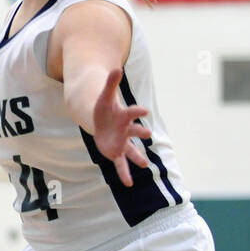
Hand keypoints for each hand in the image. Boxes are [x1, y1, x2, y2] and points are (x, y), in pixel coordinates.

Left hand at [91, 68, 151, 187]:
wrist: (101, 121)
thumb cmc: (104, 109)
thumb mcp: (104, 96)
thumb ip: (111, 83)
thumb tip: (115, 67)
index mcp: (124, 116)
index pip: (132, 113)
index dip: (138, 111)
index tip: (145, 110)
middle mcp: (126, 130)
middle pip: (134, 131)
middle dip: (140, 132)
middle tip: (148, 134)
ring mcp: (122, 142)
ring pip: (131, 150)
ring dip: (138, 157)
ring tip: (145, 165)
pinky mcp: (116, 152)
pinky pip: (121, 164)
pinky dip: (124, 173)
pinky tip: (128, 184)